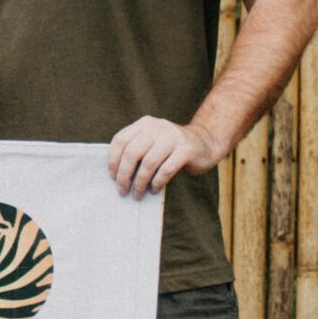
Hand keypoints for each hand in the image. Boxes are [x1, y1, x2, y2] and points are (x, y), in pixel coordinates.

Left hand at [106, 115, 222, 197]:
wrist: (205, 143)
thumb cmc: (171, 149)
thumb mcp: (152, 143)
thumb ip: (137, 151)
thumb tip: (116, 176)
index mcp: (145, 124)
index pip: (120, 140)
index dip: (113, 160)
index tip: (112, 177)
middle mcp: (157, 127)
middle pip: (132, 153)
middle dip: (124, 175)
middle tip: (122, 191)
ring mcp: (172, 137)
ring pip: (148, 163)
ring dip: (140, 182)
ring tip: (137, 194)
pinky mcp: (186, 150)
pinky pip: (166, 169)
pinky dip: (157, 182)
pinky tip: (154, 189)